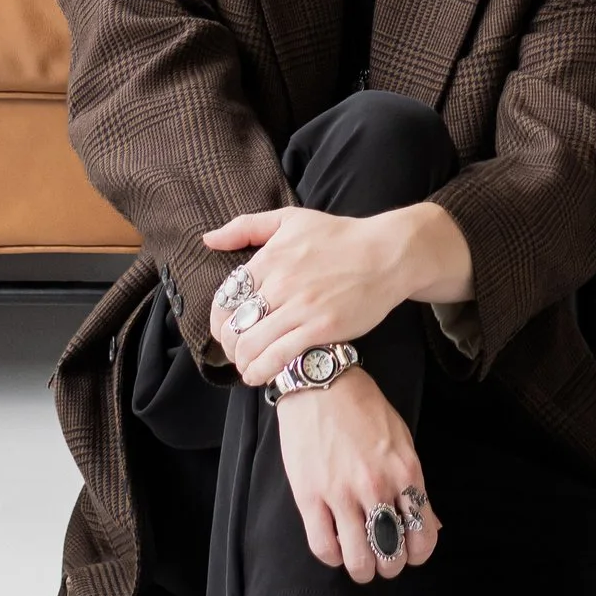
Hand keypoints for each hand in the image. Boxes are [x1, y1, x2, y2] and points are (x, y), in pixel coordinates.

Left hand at [205, 201, 427, 381]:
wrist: (387, 253)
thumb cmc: (340, 236)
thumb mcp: (291, 219)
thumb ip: (246, 227)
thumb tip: (209, 239)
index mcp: (269, 258)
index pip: (225, 299)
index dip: (219, 321)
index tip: (226, 330)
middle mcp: (280, 283)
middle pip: (234, 326)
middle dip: (229, 347)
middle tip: (236, 353)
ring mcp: (300, 308)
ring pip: (252, 346)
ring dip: (243, 363)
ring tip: (248, 367)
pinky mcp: (321, 328)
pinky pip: (279, 357)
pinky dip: (262, 371)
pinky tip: (260, 376)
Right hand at [271, 374, 441, 583]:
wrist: (321, 382)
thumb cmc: (364, 407)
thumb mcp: (402, 439)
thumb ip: (415, 485)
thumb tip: (434, 524)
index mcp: (406, 471)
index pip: (423, 534)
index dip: (417, 554)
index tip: (409, 552)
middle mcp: (377, 486)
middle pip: (391, 553)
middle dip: (389, 565)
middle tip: (382, 558)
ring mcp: (342, 493)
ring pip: (358, 559)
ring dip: (362, 569)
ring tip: (359, 562)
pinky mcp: (310, 496)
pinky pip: (324, 547)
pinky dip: (333, 557)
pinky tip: (335, 547)